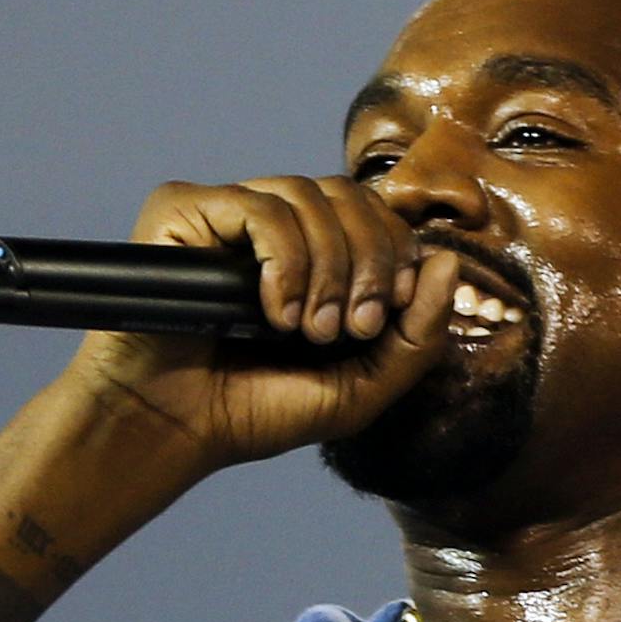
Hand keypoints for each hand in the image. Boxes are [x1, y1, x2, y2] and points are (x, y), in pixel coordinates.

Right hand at [55, 176, 458, 470]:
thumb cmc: (255, 411)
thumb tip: (447, 260)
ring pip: (308, 194)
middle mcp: (273, 227)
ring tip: (306, 330)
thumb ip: (416, 336)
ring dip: (327, 269)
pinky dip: (283, 260)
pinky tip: (273, 311)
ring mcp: (228, 213)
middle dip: (368, 262)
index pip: (376, 214)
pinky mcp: (185, 209)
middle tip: (350, 330)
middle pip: (350, 194)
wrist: (173, 427)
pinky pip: (260, 205)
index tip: (386, 315)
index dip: (395, 253)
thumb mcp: (359, 389)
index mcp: (314, 256)